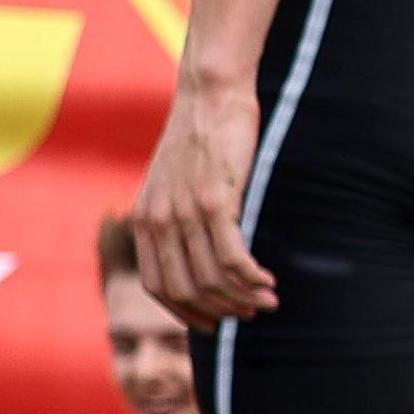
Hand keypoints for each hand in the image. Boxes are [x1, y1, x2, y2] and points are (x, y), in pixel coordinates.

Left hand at [132, 79, 276, 325]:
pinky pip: (230, 255)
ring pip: (209, 277)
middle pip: (183, 289)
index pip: (156, 285)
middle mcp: (158, 221)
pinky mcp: (214, 201)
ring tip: (267, 300)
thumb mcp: (176, 176)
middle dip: (218, 311)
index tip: (212, 321)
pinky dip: (250, 276)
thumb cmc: (202, 130)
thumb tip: (195, 239)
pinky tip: (267, 279)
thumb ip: (177, 210)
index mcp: (145, 219)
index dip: (184, 310)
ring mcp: (184, 213)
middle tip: (249, 314)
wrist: (210, 91)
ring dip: (241, 297)